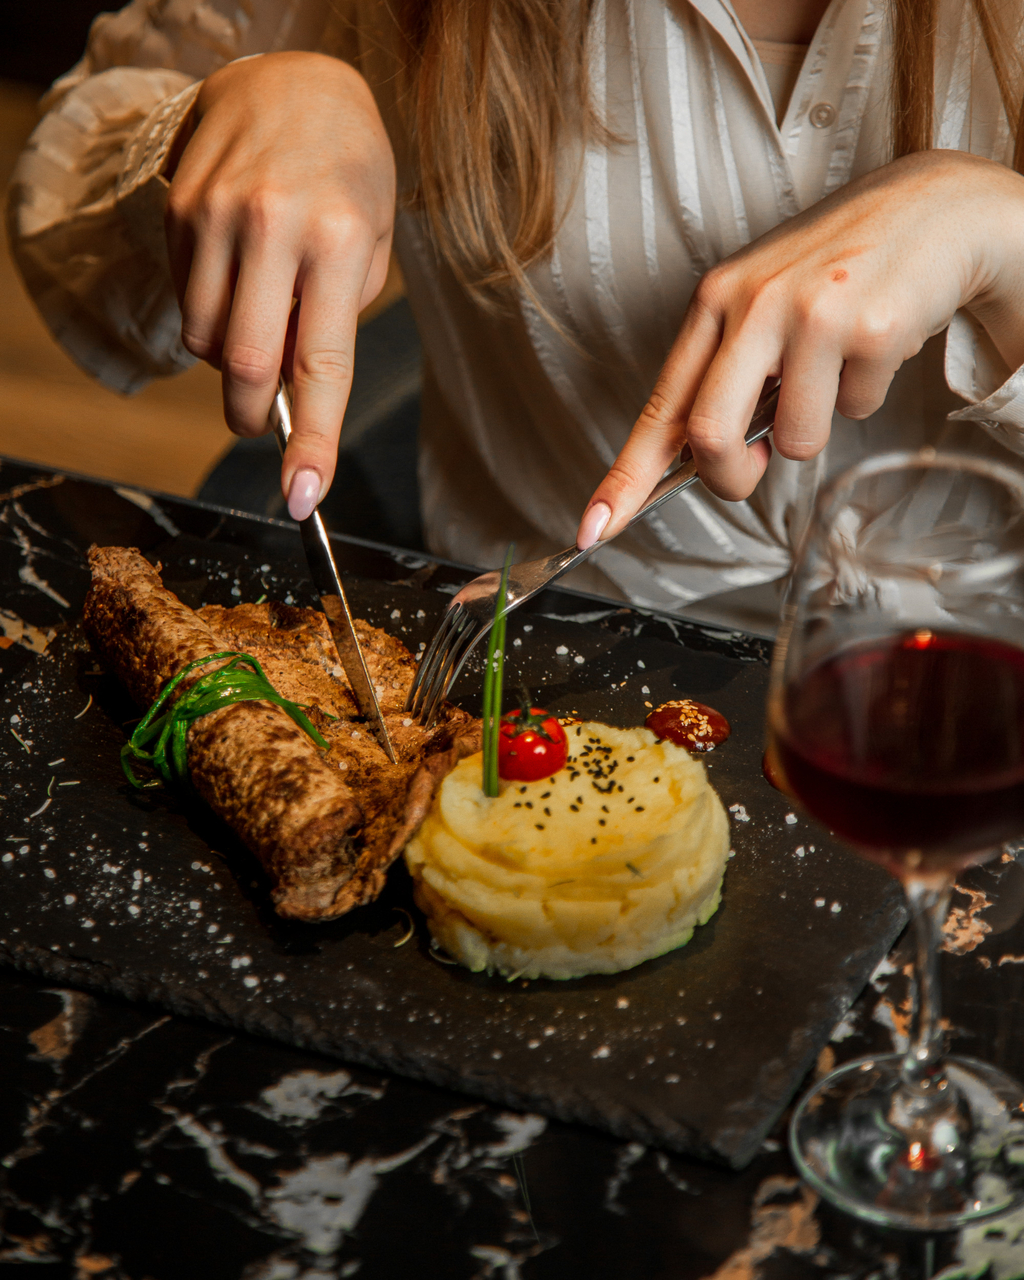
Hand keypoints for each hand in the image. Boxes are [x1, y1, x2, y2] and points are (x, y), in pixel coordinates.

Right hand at [164, 52, 395, 519]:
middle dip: (253, 415)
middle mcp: (271, 228)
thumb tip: (293, 384)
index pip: (322, 365)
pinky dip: (210, 314)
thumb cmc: (350, 174)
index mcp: (336, 242)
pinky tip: (238, 275)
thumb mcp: (372, 242)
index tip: (303, 498)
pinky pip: (185, 299)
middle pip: (247, 366)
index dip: (314, 442)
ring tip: (262, 314)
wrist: (292, 81)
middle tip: (262, 423)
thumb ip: (336, 316)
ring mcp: (214, 217)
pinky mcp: (178, 211)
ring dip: (230, 359)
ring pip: (204, 341)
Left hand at [576, 150, 1023, 547]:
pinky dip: (866, 396)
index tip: (594, 528)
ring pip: (796, 440)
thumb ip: (726, 373)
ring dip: (818, 428)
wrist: (936, 206)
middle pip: (709, 436)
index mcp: (715, 302)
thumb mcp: (763, 302)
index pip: (660, 407)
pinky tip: (874, 345)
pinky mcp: (870, 328)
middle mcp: (753, 304)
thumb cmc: (836, 267)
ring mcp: (811, 313)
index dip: (624, 477)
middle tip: (754, 468)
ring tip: (835, 370)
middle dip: (731, 476)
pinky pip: (856, 412)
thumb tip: (698, 457)